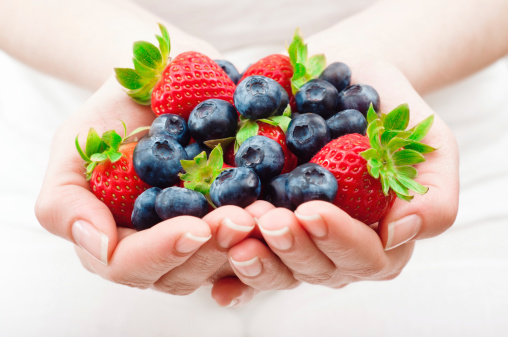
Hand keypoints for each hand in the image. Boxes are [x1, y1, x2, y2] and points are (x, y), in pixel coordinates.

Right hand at [34, 77, 254, 294]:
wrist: (159, 82)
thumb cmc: (113, 116)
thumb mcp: (75, 148)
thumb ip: (66, 202)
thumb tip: (98, 246)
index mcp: (118, 240)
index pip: (132, 266)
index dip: (163, 252)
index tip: (195, 226)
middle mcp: (161, 248)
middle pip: (185, 273)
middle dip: (215, 249)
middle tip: (242, 219)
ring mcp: (200, 238)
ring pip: (224, 265)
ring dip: (249, 246)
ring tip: (268, 215)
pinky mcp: (233, 220)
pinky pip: (255, 241)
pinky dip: (270, 235)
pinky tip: (283, 214)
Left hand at [224, 61, 458, 289]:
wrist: (346, 79)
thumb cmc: (393, 113)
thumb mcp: (430, 146)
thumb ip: (432, 195)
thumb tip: (399, 232)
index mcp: (377, 240)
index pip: (363, 257)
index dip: (338, 240)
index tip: (313, 210)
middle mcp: (334, 249)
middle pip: (314, 269)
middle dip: (289, 247)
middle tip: (268, 217)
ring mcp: (296, 240)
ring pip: (275, 267)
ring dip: (254, 255)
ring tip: (234, 227)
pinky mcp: (262, 223)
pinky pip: (245, 250)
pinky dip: (224, 263)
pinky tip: (208, 262)